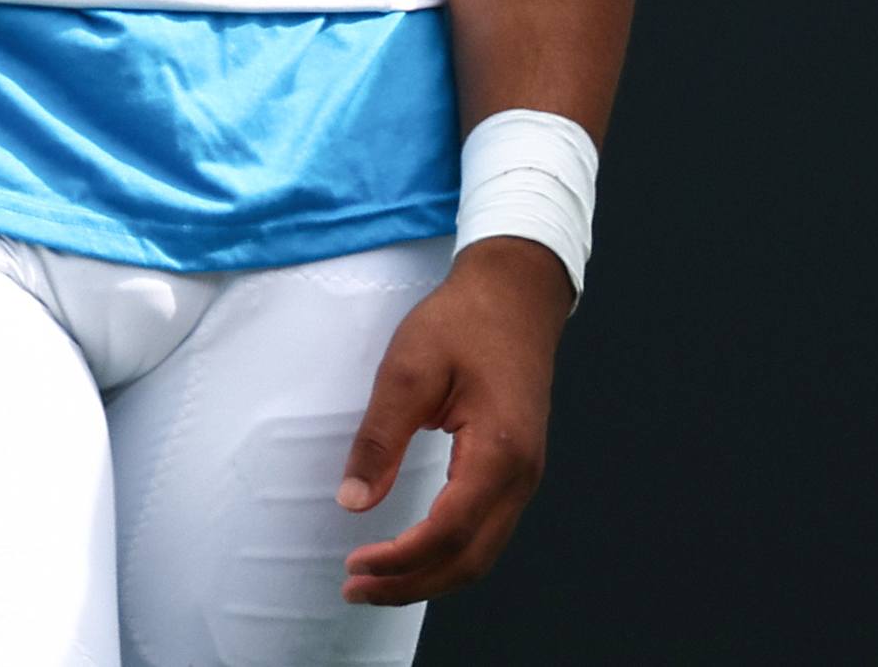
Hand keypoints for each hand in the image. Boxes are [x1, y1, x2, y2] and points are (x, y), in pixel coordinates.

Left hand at [337, 237, 572, 607]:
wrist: (515, 290)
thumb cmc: (463, 320)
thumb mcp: (408, 368)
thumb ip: (380, 439)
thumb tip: (352, 501)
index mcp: (499, 452)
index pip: (447, 532)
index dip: (400, 561)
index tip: (354, 567)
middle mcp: (521, 475)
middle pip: (469, 559)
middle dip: (411, 583)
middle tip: (356, 588)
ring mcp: (525, 475)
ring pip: (482, 552)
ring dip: (430, 574)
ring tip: (378, 579)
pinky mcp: (517, 467)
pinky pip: (486, 531)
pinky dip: (449, 553)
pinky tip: (416, 551)